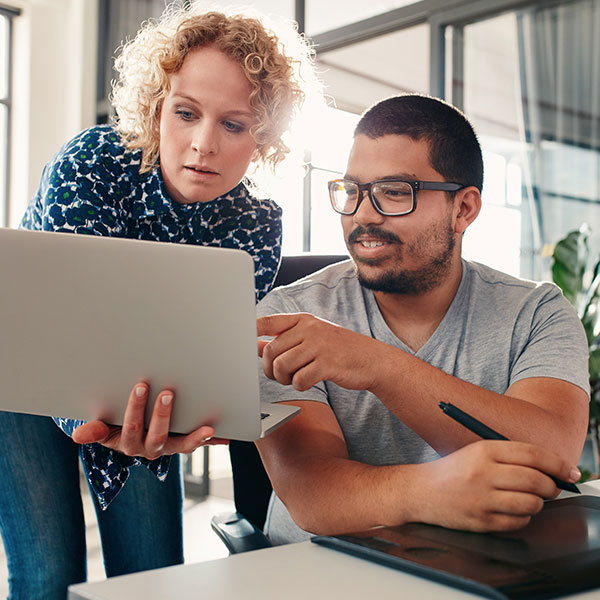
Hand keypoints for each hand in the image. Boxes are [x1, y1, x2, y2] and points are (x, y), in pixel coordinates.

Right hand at [72, 383, 227, 459]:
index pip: (131, 426)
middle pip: (157, 435)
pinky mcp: (184, 444)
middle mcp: (150, 449)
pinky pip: (200, 444)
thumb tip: (77, 435)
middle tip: (168, 393)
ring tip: (209, 429)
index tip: (141, 385)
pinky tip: (228, 435)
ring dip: (196, 437)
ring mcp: (170, 447)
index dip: (135, 408)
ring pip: (183, 445)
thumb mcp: (105, 428)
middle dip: (162, 414)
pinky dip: (214, 440)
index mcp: (128, 443)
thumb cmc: (117, 425)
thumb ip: (96, 430)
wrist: (132, 438)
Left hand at [257, 313, 384, 391]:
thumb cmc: (337, 350)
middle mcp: (310, 329)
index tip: (241, 340)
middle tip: (277, 375)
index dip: (250, 331)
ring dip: (283, 378)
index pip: (268, 322)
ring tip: (293, 379)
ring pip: (282, 366)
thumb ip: (285, 340)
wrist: (371, 360)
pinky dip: (299, 385)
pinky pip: (300, 380)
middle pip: (271, 350)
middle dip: (268, 368)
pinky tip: (307, 382)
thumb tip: (255, 345)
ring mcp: (319, 346)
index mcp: (303, 320)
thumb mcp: (312, 338)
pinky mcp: (328, 364)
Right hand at [418, 440, 580, 531]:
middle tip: (552, 488)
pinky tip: (511, 510)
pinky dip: (522, 518)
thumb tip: (550, 469)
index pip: (533, 455)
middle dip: (552, 487)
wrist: (421, 491)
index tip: (570, 472)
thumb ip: (510, 457)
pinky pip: (518, 523)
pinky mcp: (481, 521)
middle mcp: (483, 473)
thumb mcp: (477, 453)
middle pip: (536, 481)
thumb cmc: (454, 471)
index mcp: (484, 451)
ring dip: (537, 503)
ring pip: (531, 504)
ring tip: (528, 499)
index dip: (558, 464)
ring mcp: (482, 499)